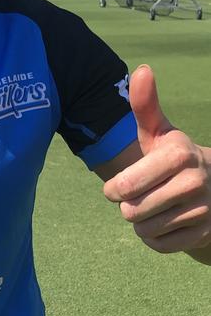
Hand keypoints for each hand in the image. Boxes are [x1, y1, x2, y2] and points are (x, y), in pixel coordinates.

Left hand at [104, 65, 210, 254]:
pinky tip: (165, 222)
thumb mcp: (159, 133)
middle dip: (129, 206)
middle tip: (142, 195)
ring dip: (141, 223)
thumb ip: (145, 106)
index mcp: (180, 154)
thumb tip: (141, 70)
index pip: (126, 185)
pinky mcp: (204, 234)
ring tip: (154, 207)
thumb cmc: (173, 158)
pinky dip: (155, 239)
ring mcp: (203, 210)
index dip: (113, 190)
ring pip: (145, 230)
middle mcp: (196, 181)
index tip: (118, 187)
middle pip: (132, 211)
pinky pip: (160, 246)